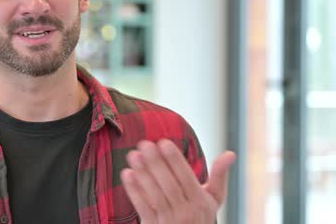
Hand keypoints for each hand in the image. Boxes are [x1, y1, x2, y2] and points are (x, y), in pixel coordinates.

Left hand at [120, 139, 235, 223]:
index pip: (186, 177)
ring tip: (133, 155)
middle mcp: (186, 212)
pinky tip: (127, 174)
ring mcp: (169, 221)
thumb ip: (219, 176)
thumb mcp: (213, 199)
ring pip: (155, 195)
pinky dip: (135, 191)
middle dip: (156, 163)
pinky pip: (143, 208)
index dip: (175, 160)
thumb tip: (231, 153)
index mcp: (201, 201)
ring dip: (143, 174)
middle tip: (144, 144)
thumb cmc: (200, 216)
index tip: (163, 142)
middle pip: (169, 185)